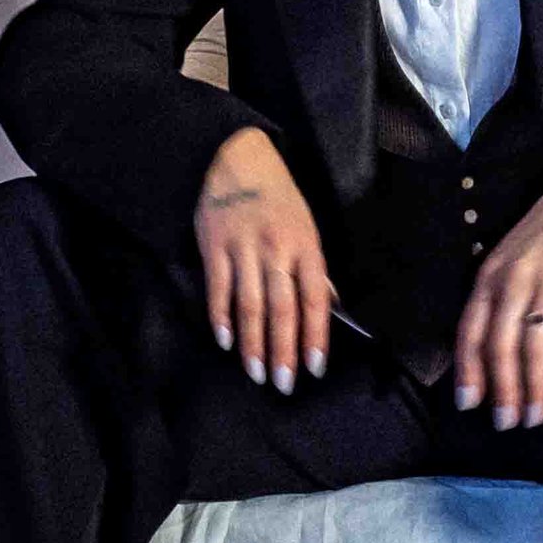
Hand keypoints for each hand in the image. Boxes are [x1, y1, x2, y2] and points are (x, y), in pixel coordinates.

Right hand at [195, 129, 329, 389]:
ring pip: (250, 304)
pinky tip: (225, 341)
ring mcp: (244, 248)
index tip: (314, 368)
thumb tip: (328, 305)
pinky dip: (221, 317)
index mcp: (306, 246)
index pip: (315, 299)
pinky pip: (218, 288)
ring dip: (252, 343)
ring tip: (256, 373)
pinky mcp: (214, 246)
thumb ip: (313, 268)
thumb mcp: (307, 227)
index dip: (315, 336)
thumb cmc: (279, 199)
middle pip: (282, 308)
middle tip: (283, 384)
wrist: (237, 158)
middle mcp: (277, 250)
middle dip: (284, 350)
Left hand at [453, 173, 542, 428]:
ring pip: (535, 343)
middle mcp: (512, 281)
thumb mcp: (505, 261)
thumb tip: (487, 354)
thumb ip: (495, 300)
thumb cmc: (542, 235)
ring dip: (536, 386)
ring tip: (537, 416)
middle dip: (503, 389)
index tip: (469, 404)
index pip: (470, 331)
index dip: (469, 370)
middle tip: (507, 423)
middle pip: (501, 345)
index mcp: (488, 278)